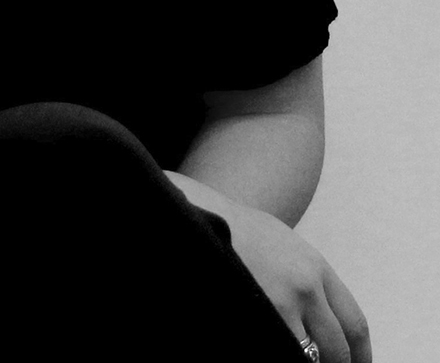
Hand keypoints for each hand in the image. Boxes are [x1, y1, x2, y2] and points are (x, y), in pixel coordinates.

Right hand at [196, 184, 370, 362]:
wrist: (200, 212)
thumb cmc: (235, 228)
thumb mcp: (283, 243)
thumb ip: (308, 277)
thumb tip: (320, 316)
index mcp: (317, 268)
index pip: (354, 323)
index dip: (359, 353)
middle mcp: (306, 286)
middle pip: (336, 345)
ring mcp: (280, 301)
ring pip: (307, 351)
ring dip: (306, 359)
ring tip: (300, 358)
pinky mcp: (256, 308)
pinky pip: (279, 342)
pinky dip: (281, 347)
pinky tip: (276, 342)